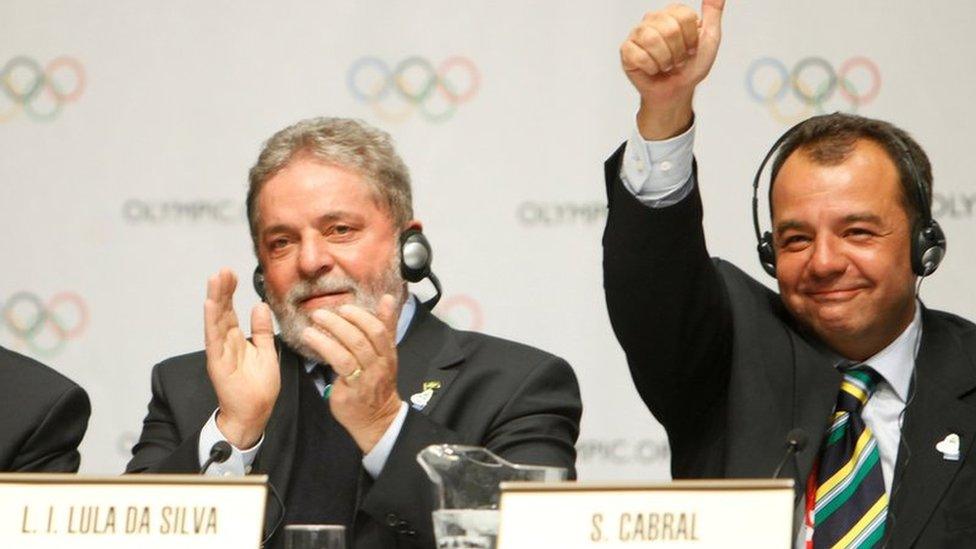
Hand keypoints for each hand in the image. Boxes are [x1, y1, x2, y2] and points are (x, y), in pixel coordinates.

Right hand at [204, 269, 279, 448]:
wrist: (255, 413)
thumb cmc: (259, 386)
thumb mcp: (266, 352)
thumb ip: (261, 330)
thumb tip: (259, 306)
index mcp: (237, 340)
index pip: (231, 311)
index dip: (230, 292)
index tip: (232, 273)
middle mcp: (225, 343)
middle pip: (221, 312)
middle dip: (222, 290)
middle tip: (223, 270)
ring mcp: (220, 352)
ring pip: (215, 321)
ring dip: (215, 300)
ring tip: (215, 280)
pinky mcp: (218, 363)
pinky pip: (214, 340)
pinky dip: (211, 322)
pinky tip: (210, 305)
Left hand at [301, 295, 402, 453]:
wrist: (378, 418)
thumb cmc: (377, 383)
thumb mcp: (385, 354)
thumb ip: (386, 327)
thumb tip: (388, 299)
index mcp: (388, 353)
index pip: (379, 330)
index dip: (361, 316)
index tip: (344, 307)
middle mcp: (380, 364)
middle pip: (363, 337)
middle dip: (341, 321)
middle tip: (321, 313)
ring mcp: (367, 378)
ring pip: (351, 349)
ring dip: (330, 333)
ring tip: (311, 325)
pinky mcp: (352, 390)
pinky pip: (340, 364)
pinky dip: (325, 348)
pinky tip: (312, 339)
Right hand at [620, 0, 724, 138]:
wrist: (676, 91)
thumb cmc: (690, 67)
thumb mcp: (709, 38)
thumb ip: (713, 12)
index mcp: (672, 13)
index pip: (684, 17)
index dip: (691, 38)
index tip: (691, 48)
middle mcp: (653, 19)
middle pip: (670, 29)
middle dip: (678, 52)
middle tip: (677, 60)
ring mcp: (637, 33)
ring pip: (652, 40)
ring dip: (665, 60)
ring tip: (666, 65)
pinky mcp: (626, 50)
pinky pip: (639, 56)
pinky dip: (651, 68)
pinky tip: (652, 69)